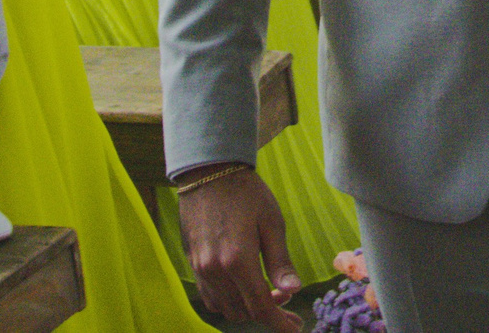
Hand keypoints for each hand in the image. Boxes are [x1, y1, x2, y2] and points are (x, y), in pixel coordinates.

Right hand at [178, 169, 300, 329]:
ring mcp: (200, 269)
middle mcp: (216, 271)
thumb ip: (280, 261)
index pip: (261, 307)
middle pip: (244, 312)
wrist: (209, 171)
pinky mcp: (193, 263)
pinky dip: (228, 301)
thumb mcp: (272, 223)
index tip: (295, 328)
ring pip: (226, 309)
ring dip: (247, 308)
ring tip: (267, 290)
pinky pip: (210, 297)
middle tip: (286, 296)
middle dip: (267, 312)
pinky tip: (242, 287)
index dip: (280, 322)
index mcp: (238, 261)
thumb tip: (294, 291)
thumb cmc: (246, 193)